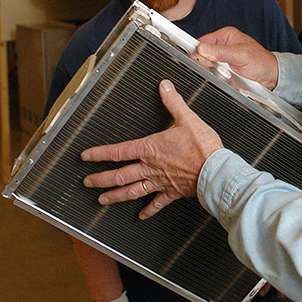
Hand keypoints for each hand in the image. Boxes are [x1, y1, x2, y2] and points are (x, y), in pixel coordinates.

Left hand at [82, 80, 222, 219]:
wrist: (215, 171)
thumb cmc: (202, 147)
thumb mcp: (187, 118)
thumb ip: (173, 102)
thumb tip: (164, 85)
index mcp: (150, 149)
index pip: (118, 151)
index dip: (100, 154)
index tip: (86, 157)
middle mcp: (150, 168)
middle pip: (119, 175)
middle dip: (101, 179)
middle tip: (87, 182)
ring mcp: (160, 182)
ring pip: (132, 191)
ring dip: (115, 196)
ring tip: (102, 200)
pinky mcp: (172, 193)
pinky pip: (156, 203)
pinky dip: (148, 210)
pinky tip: (141, 215)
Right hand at [196, 27, 279, 89]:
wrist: (270, 76)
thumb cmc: (261, 62)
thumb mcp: (241, 55)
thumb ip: (221, 52)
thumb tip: (202, 49)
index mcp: (226, 35)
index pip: (203, 40)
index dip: (198, 50)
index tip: (196, 59)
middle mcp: (224, 44)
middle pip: (204, 53)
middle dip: (206, 62)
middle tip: (215, 68)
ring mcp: (224, 57)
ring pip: (207, 63)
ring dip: (211, 70)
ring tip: (223, 72)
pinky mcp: (225, 67)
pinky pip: (214, 71)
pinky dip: (216, 75)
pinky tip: (223, 77)